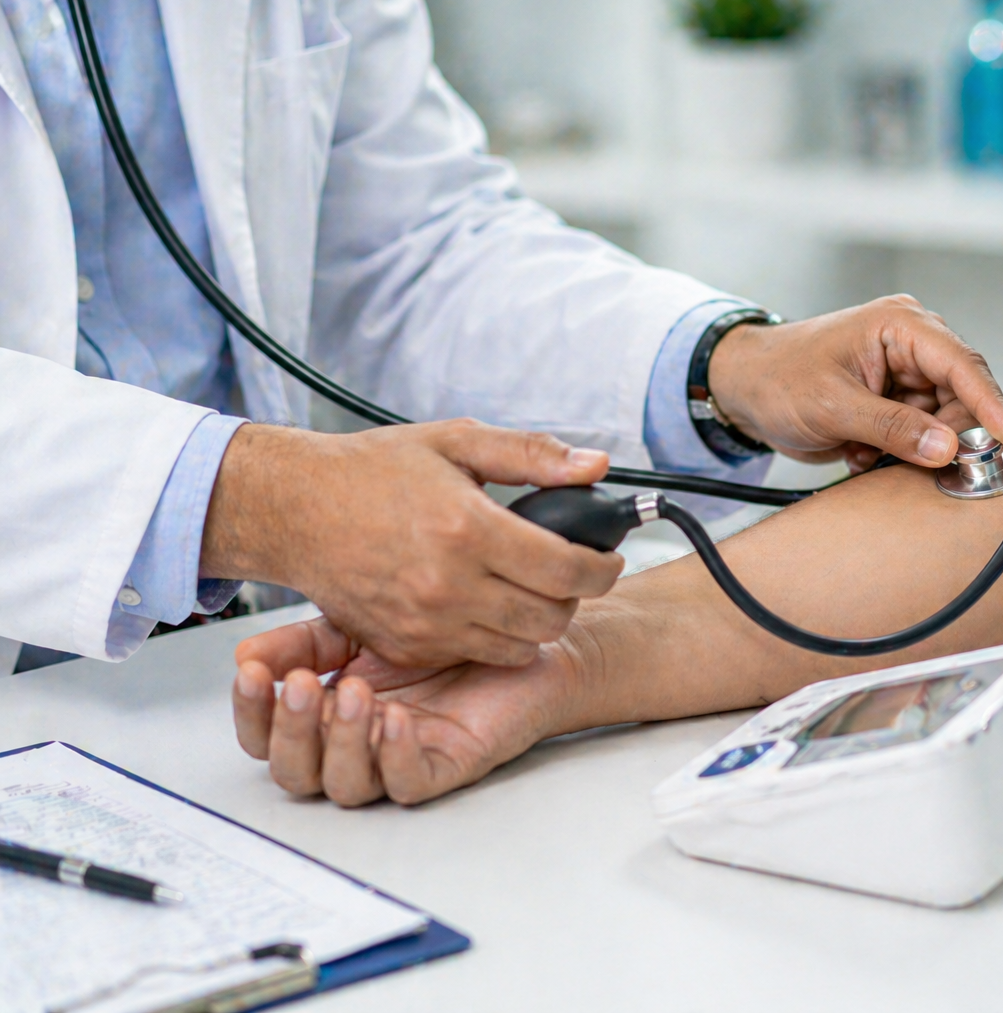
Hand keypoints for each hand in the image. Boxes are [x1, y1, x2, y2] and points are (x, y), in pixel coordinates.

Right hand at [202, 419, 623, 669]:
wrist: (296, 510)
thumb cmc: (374, 471)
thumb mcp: (456, 443)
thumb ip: (532, 455)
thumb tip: (596, 465)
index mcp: (468, 529)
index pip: (567, 569)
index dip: (602, 568)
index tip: (608, 560)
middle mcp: (449, 584)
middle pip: (552, 617)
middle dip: (575, 597)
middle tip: (567, 574)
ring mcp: (425, 623)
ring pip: (520, 646)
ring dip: (537, 622)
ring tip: (529, 589)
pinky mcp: (406, 646)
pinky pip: (476, 656)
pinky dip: (493, 637)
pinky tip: (487, 604)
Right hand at [232, 617, 574, 805]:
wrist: (520, 635)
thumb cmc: (443, 636)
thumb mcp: (359, 627)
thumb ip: (304, 643)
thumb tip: (245, 654)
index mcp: (326, 716)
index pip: (268, 735)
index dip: (252, 713)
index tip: (249, 673)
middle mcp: (356, 747)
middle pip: (297, 773)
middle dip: (291, 732)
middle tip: (301, 685)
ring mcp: (399, 761)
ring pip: (348, 785)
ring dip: (342, 742)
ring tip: (357, 694)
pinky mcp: (447, 767)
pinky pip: (410, 782)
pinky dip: (396, 756)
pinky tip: (395, 719)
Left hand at [707, 295, 1002, 471]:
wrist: (743, 390)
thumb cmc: (778, 380)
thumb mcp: (834, 407)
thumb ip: (893, 428)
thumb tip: (948, 448)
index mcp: (901, 325)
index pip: (963, 365)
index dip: (992, 406)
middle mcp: (912, 345)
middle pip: (962, 397)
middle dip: (948, 436)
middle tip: (931, 467)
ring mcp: (904, 375)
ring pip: (943, 422)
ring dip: (914, 448)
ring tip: (868, 451)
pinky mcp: (895, 403)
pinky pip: (920, 435)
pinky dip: (898, 452)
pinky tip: (860, 451)